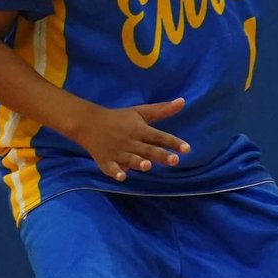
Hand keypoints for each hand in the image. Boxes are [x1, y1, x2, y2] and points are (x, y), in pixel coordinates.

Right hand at [62, 97, 188, 182]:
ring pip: (131, 159)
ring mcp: (118, 152)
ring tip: (148, 166)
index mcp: (140, 130)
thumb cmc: (119, 118)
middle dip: (161, 155)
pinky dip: (116, 173)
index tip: (187, 149)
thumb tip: (183, 101)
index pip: (160, 137)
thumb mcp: (140, 112)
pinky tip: (122, 177)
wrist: (89, 123)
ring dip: (138, 163)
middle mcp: (131, 142)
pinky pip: (112, 168)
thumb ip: (162, 110)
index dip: (173, 143)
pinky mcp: (106, 162)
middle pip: (148, 150)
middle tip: (175, 160)